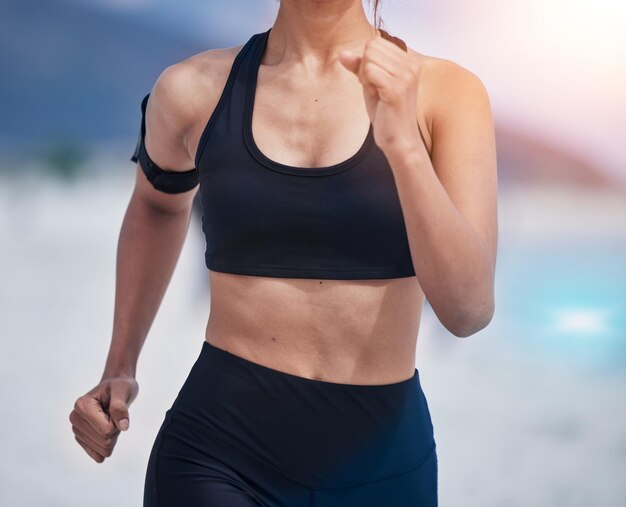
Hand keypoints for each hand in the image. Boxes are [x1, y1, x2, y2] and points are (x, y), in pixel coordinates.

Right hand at [69, 376, 138, 462]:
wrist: (114, 388)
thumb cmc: (118, 387)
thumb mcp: (123, 390)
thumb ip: (121, 407)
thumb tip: (123, 426)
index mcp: (82, 406)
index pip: (106, 430)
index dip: (117, 423)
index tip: (116, 409)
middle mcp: (75, 418)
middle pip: (104, 441)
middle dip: (116, 431)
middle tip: (115, 415)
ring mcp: (77, 430)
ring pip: (102, 450)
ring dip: (113, 437)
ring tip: (110, 420)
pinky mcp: (81, 439)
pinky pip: (97, 455)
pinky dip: (107, 446)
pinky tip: (107, 433)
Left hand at [338, 32, 423, 157]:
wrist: (399, 140)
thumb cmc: (387, 114)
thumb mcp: (371, 85)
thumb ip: (359, 67)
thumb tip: (342, 53)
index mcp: (410, 60)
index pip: (375, 43)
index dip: (368, 62)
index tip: (377, 83)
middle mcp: (411, 64)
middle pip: (371, 47)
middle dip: (365, 68)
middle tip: (376, 90)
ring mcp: (406, 75)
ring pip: (369, 58)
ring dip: (365, 77)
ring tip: (378, 94)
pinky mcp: (397, 88)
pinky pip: (368, 71)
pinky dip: (366, 84)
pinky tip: (377, 98)